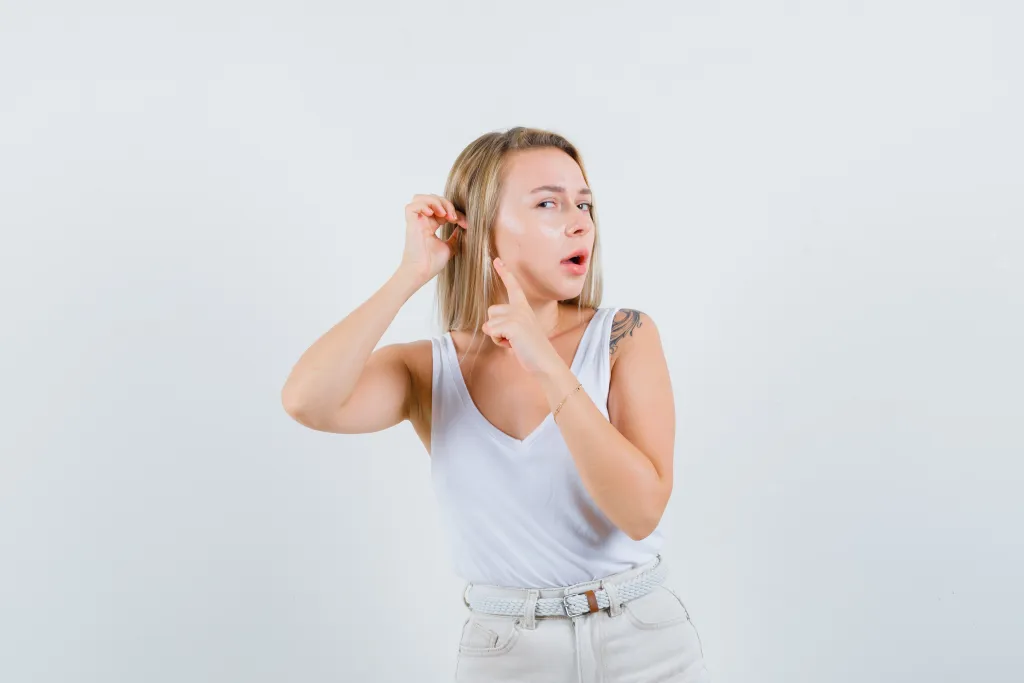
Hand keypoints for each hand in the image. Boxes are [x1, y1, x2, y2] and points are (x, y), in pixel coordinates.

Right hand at [399, 194, 467, 283]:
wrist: (422, 272)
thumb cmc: (432, 263)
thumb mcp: (451, 247)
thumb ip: (456, 236)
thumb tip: (464, 227)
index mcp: (431, 225)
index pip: (443, 209)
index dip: (455, 212)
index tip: (465, 224)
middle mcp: (422, 221)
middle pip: (433, 199)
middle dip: (446, 204)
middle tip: (454, 217)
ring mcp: (416, 221)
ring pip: (421, 198)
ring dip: (435, 202)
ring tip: (444, 214)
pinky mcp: (410, 223)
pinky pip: (412, 206)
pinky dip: (423, 205)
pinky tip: (432, 214)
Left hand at [481, 258, 562, 376]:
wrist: (544, 361)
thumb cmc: (531, 349)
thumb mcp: (520, 331)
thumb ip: (507, 323)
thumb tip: (487, 326)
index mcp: (523, 307)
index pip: (512, 286)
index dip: (504, 272)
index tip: (497, 260)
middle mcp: (520, 308)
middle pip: (491, 311)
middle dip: (495, 327)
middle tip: (513, 337)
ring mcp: (517, 316)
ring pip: (489, 323)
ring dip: (496, 336)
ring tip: (513, 341)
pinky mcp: (512, 325)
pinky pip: (491, 331)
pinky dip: (498, 342)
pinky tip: (512, 345)